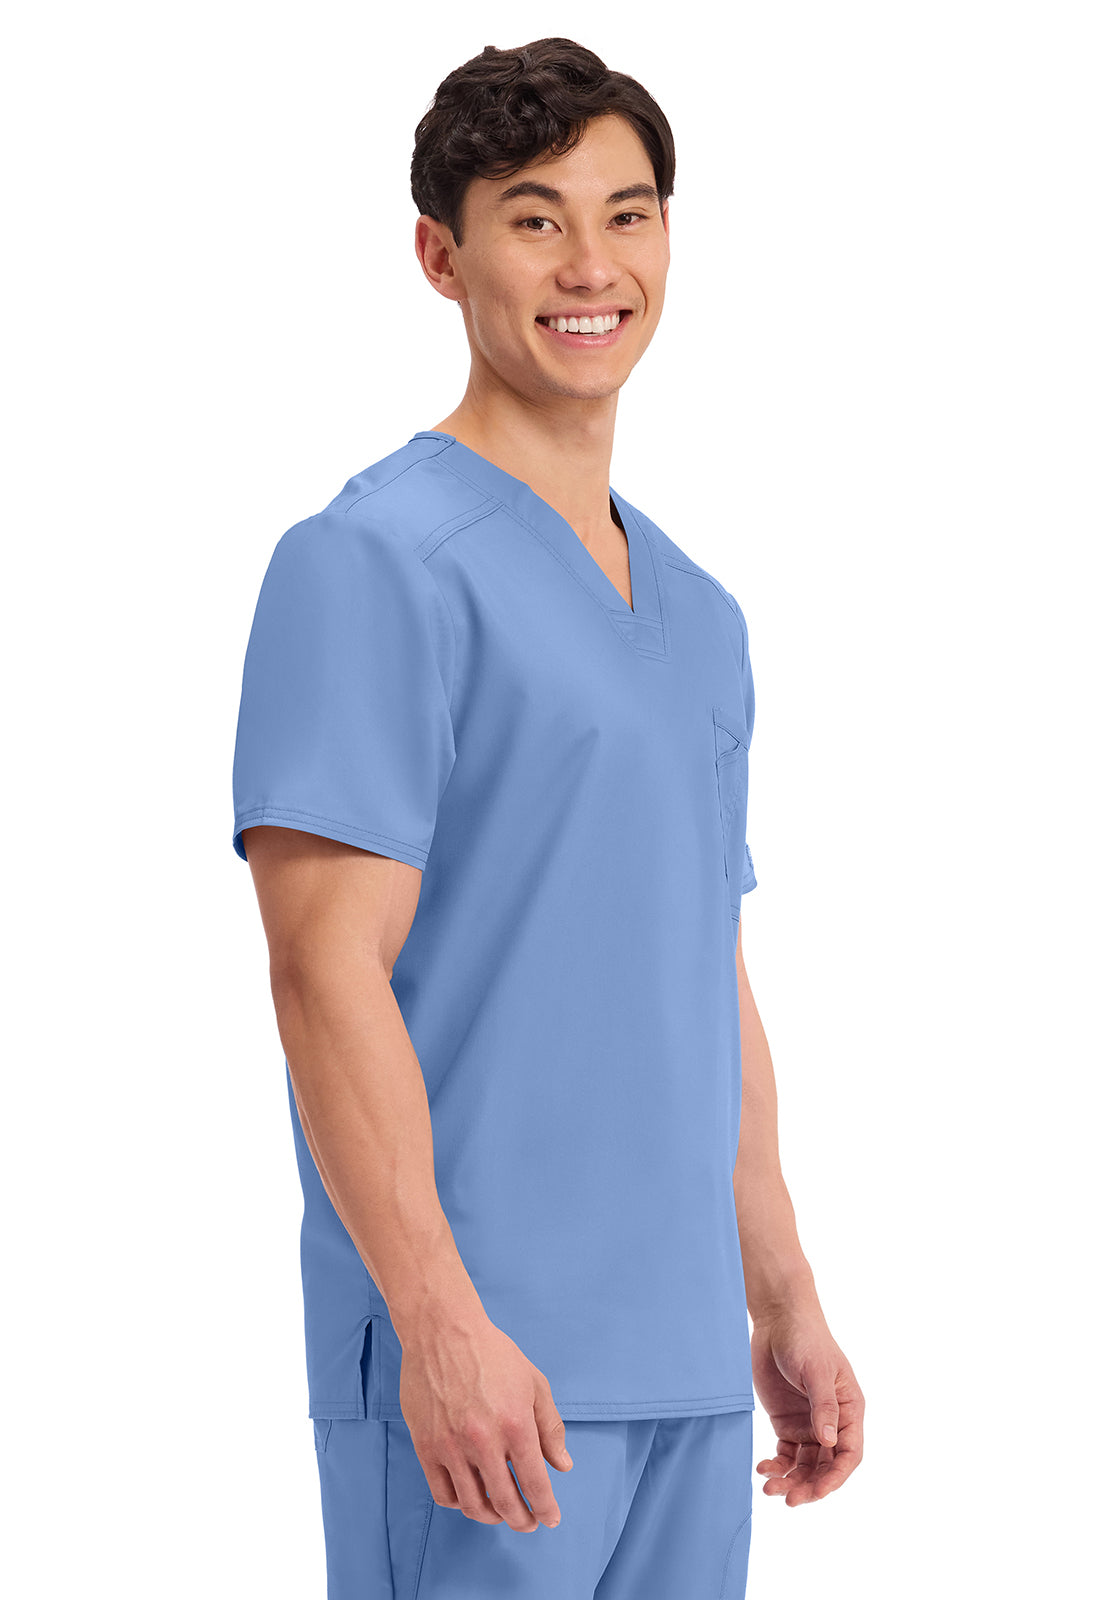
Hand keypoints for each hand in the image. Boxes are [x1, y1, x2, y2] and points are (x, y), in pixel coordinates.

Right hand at [398, 1311, 572, 1531]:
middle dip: (522, 1520)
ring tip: (500, 1513)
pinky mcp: (426, 1446)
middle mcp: (484, 1441)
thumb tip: (563, 1466)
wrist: (442, 1330)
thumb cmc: (492, 1353)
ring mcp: (451, 1446)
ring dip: (491, 1517)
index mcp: (516, 1425)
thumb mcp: (534, 1383)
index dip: (546, 1509)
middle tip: (528, 1522)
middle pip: (506, 1502)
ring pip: (473, 1504)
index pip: (535, 1484)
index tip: (551, 1519)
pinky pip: (442, 1493)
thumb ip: (550, 1428)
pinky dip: (459, 1503)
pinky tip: (470, 1496)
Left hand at [749, 1303, 863, 1505]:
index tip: (817, 1492)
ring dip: (791, 1480)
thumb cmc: (805, 1338)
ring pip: (805, 1465)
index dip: (836, 1477)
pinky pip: (785, 1453)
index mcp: (849, 1410)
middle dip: (810, 1486)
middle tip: (789, 1499)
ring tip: (769, 1488)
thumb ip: (824, 1407)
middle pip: (826, 1466)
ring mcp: (808, 1424)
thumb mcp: (816, 1372)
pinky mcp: (786, 1422)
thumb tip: (830, 1442)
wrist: (777, 1320)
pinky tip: (763, 1469)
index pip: (849, 1454)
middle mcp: (831, 1422)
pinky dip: (776, 1465)